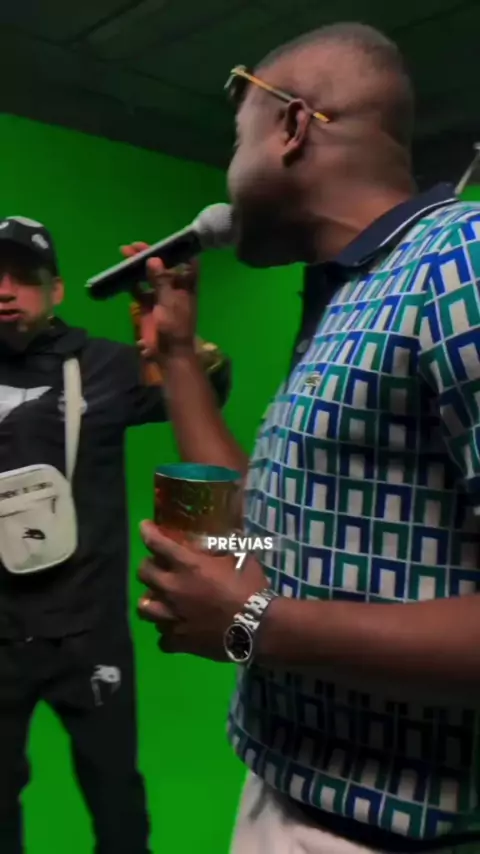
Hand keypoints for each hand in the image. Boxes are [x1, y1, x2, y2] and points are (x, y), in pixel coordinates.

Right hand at [121, 242, 197, 359]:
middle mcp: (174, 287)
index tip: (168, 239)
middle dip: (151, 255)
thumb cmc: (175, 326)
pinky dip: (131, 282)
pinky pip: (139, 290)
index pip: (187, 262)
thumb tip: (153, 259)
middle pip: (163, 266)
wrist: (168, 353)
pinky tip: (122, 273)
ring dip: (138, 265)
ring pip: (149, 276)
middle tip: (135, 245)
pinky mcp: (148, 306)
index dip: (180, 250)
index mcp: (186, 285)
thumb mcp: (169, 301)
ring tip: (125, 253)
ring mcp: (160, 296)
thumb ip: (161, 280)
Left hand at [137, 521, 267, 660]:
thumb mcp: (239, 559)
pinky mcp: (178, 640)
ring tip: (157, 599)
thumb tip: (218, 546)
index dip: (148, 532)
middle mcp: (173, 589)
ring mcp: (172, 616)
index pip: (157, 544)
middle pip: (143, 573)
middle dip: (147, 566)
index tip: (144, 527)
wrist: (257, 626)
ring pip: (143, 607)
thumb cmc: (250, 589)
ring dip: (150, 600)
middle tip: (155, 565)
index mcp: (187, 565)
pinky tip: (173, 629)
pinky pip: (161, 637)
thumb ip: (221, 552)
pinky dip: (166, 632)